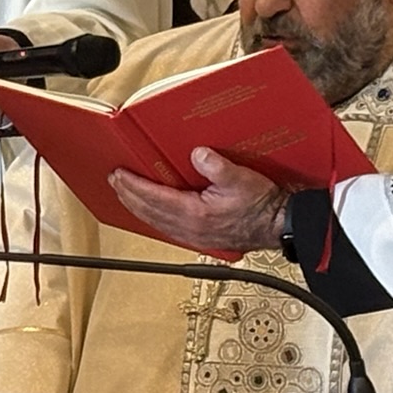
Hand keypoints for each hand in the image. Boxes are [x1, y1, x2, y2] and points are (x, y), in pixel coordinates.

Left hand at [109, 147, 286, 257]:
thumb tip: (198, 154)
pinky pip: (166, 227)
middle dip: (128, 195)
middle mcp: (190, 228)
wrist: (278, 226)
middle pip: (148, 211)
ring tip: (124, 193)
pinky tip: (150, 211)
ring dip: (137, 207)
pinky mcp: (200, 237)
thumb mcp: (241, 179)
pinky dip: (152, 217)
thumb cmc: (262, 205)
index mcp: (196, 214)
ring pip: (155, 221)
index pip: (154, 198)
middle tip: (114, 181)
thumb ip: (217, 166)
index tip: (119, 174)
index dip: (133, 186)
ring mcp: (194, 236)